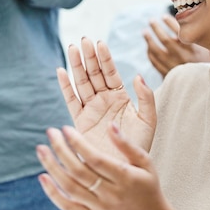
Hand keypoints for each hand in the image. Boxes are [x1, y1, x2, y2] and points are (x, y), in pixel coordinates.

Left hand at [37, 124, 170, 209]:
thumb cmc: (147, 185)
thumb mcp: (145, 162)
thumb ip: (127, 144)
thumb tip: (110, 125)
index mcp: (125, 177)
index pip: (95, 159)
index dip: (78, 143)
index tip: (65, 128)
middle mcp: (111, 194)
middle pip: (79, 172)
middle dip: (61, 150)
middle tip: (50, 132)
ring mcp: (100, 208)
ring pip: (70, 188)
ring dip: (52, 168)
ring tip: (41, 149)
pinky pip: (68, 207)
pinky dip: (53, 193)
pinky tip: (43, 177)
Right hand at [59, 38, 156, 155]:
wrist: (123, 169)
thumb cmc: (138, 146)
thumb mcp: (148, 120)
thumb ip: (146, 98)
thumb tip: (137, 76)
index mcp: (121, 97)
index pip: (111, 73)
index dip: (105, 58)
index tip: (100, 43)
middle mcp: (104, 100)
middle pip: (94, 74)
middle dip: (89, 57)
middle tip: (83, 40)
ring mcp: (91, 109)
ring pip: (82, 83)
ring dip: (76, 66)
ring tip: (72, 48)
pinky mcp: (79, 121)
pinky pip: (71, 100)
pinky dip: (65, 86)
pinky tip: (61, 71)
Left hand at [144, 14, 209, 76]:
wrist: (205, 87)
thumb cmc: (207, 65)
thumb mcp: (207, 50)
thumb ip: (197, 38)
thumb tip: (186, 21)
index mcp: (193, 50)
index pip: (179, 32)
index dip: (170, 22)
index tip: (164, 16)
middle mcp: (182, 58)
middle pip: (165, 40)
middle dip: (156, 28)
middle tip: (151, 20)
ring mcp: (173, 67)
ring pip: (157, 51)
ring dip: (149, 40)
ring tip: (145, 32)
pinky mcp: (168, 75)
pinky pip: (155, 63)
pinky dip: (150, 54)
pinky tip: (148, 48)